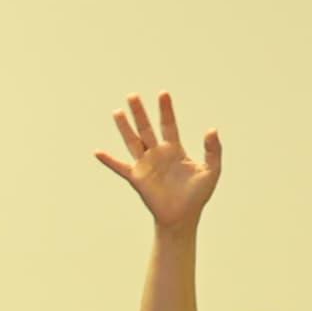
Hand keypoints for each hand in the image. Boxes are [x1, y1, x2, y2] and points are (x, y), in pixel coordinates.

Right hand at [93, 92, 222, 231]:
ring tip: (117, 112)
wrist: (182, 216)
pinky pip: (120, 167)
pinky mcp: (137, 178)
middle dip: (140, 112)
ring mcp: (146, 165)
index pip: (168, 125)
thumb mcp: (212, 170)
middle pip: (146, 128)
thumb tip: (211, 129)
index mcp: (174, 150)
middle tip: (132, 95)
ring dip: (124, 127)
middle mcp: (157, 154)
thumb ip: (213, 150)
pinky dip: (108, 160)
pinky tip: (97, 152)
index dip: (166, 110)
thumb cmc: (198, 195)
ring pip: (132, 141)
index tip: (163, 93)